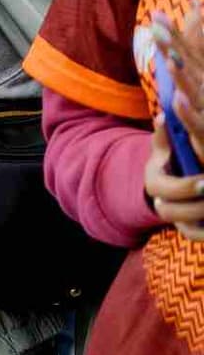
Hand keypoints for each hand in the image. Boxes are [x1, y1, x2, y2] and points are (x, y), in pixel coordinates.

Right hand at [145, 117, 203, 240]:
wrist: (170, 179)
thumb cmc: (172, 158)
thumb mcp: (167, 146)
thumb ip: (165, 134)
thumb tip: (163, 117)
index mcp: (154, 182)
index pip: (165, 189)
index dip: (185, 187)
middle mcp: (160, 202)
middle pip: (170, 212)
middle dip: (194, 207)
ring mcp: (174, 217)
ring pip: (185, 228)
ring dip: (201, 217)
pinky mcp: (187, 228)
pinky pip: (195, 237)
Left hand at [152, 8, 203, 137]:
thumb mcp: (195, 88)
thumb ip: (186, 66)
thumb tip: (172, 51)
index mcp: (202, 76)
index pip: (187, 52)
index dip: (174, 33)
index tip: (156, 15)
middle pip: (188, 64)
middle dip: (173, 45)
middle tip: (157, 27)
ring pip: (192, 89)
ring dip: (181, 75)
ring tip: (169, 60)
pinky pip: (195, 121)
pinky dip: (186, 111)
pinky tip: (176, 100)